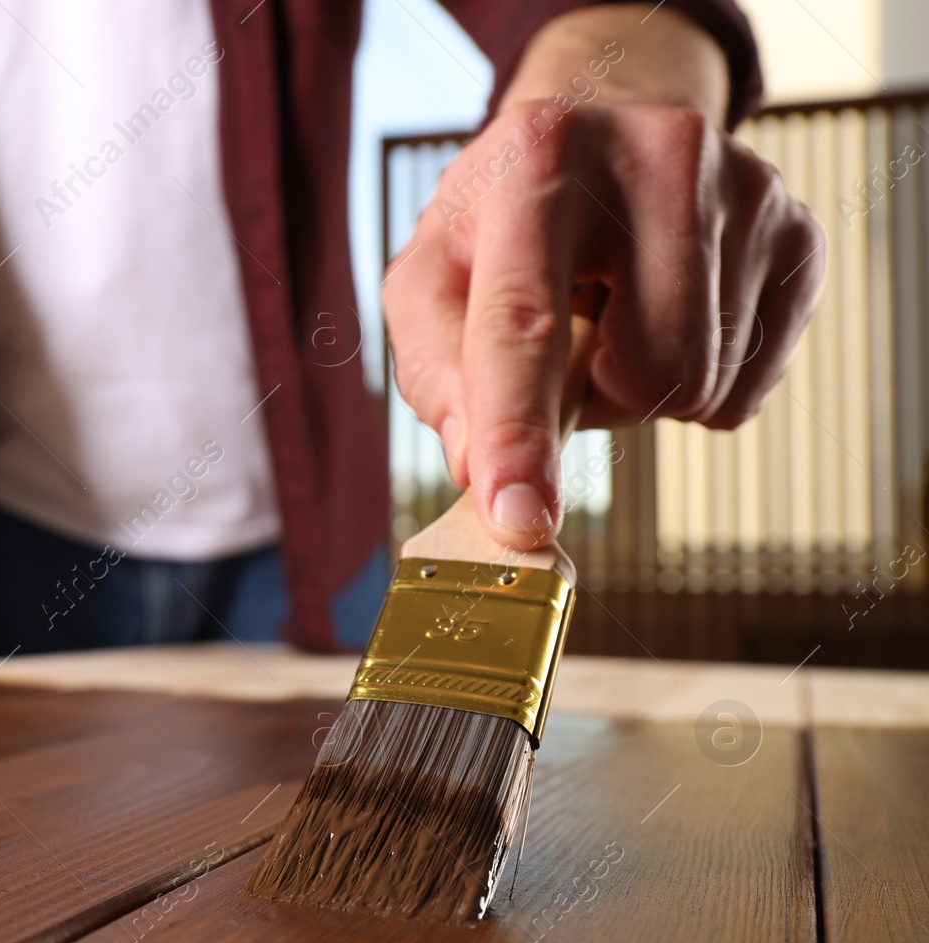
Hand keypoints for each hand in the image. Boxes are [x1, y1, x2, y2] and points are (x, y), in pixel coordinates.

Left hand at [382, 9, 824, 551]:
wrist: (599, 136)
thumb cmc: (499, 223)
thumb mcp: (431, 278)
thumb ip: (435, 373)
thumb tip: (479, 465)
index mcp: (538, 160)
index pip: (525, 321)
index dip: (519, 430)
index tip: (519, 518)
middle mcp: (655, 155)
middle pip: (645, 370)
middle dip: (594, 399)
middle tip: (569, 348)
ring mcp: (745, 188)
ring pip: (702, 384)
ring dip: (641, 394)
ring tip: (612, 327)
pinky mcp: (798, 232)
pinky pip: (748, 389)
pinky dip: (696, 388)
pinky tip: (664, 322)